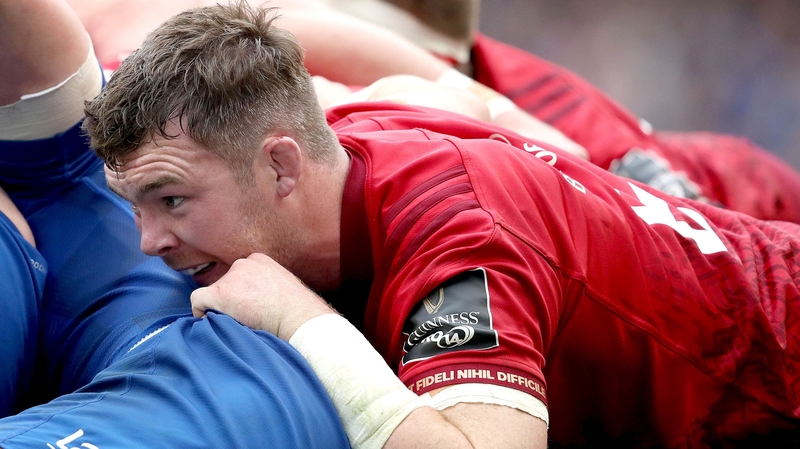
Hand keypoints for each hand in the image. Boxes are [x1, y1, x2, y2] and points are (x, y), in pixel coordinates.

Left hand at [190, 253, 335, 339]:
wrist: (298, 317)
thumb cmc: (298, 311)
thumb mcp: (284, 288)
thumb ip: (267, 287)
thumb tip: (258, 301)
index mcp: (259, 261)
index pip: (239, 276)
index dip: (241, 294)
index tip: (251, 309)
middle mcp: (243, 263)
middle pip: (226, 284)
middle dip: (231, 301)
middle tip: (246, 319)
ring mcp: (231, 278)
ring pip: (214, 294)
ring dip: (223, 308)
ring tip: (240, 323)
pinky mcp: (220, 293)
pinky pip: (198, 301)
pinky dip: (202, 313)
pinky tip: (214, 324)